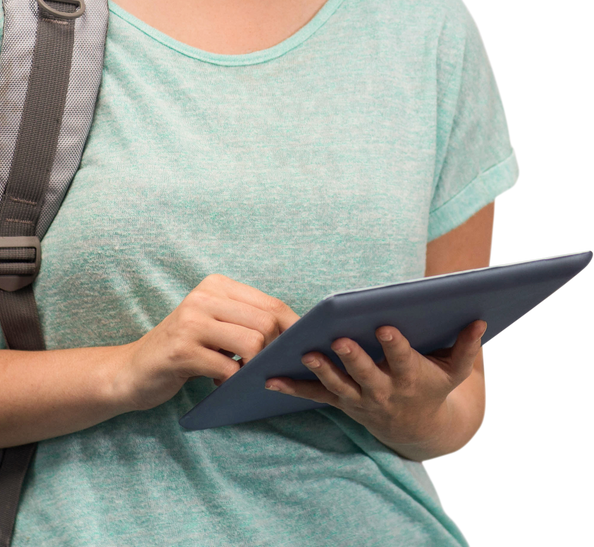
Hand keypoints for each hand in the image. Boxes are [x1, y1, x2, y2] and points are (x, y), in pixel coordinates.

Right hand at [118, 273, 300, 411]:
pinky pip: (228, 369)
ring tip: (241, 376)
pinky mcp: (182, 351)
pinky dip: (233, 382)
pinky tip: (219, 383)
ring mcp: (191, 322)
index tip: (302, 351)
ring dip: (254, 369)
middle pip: (266, 324)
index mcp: (216, 286)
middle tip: (264, 370)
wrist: (133, 370)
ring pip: (252, 344)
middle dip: (274, 353)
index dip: (294, 331)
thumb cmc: (184, 350)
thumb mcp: (215, 326)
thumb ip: (247, 322)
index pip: (272, 304)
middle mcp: (204, 297)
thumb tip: (297, 337)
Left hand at [264, 319, 486, 451]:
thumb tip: (479, 318)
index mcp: (411, 377)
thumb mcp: (455, 371)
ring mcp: (360, 398)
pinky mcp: (342, 401)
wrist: (418, 429)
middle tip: (339, 339)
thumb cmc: (435, 385)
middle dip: (353, 357)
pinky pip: (314, 396)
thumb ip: (467, 346)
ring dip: (321, 370)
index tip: (385, 326)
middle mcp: (384, 390)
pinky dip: (291, 388)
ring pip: (338, 384)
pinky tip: (268, 379)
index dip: (394, 345)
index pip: (402, 359)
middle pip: (366, 373)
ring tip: (305, 353)